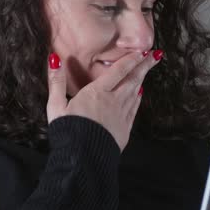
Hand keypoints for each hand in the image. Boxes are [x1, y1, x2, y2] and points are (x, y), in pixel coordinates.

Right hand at [45, 50, 162, 150]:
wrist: (82, 159)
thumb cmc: (67, 131)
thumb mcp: (56, 105)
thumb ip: (56, 81)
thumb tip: (54, 59)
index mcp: (98, 92)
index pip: (119, 70)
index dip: (131, 59)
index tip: (141, 50)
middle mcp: (113, 100)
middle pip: (132, 79)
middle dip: (144, 65)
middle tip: (155, 55)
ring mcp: (121, 114)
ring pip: (135, 92)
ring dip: (142, 79)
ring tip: (147, 69)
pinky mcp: (124, 128)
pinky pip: (134, 108)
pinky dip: (138, 97)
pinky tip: (140, 93)